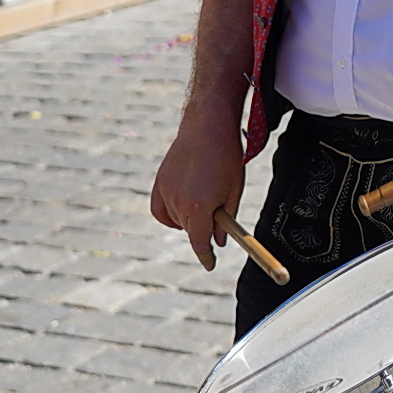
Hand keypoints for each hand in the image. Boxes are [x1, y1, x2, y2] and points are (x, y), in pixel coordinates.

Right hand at [151, 121, 246, 270]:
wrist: (207, 128)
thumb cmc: (226, 158)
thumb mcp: (234, 191)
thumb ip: (225, 220)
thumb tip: (218, 242)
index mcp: (200, 207)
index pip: (200, 243)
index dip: (206, 257)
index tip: (210, 264)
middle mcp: (179, 202)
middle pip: (190, 231)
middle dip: (203, 230)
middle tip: (216, 215)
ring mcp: (166, 192)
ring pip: (177, 220)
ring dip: (189, 219)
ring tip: (204, 197)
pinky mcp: (159, 183)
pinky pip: (160, 210)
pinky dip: (170, 214)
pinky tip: (181, 208)